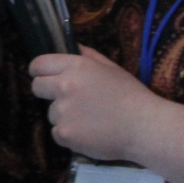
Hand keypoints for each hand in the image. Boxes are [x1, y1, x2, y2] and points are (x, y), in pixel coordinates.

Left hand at [28, 47, 156, 162]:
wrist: (146, 128)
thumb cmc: (132, 96)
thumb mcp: (111, 68)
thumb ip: (87, 55)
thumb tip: (72, 46)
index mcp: (75, 66)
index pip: (38, 64)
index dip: (40, 71)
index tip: (45, 78)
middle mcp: (64, 86)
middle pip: (37, 87)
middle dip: (47, 93)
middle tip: (67, 100)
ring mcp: (63, 111)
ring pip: (50, 113)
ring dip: (64, 116)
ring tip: (89, 120)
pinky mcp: (65, 133)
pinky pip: (57, 133)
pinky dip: (69, 135)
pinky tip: (88, 134)